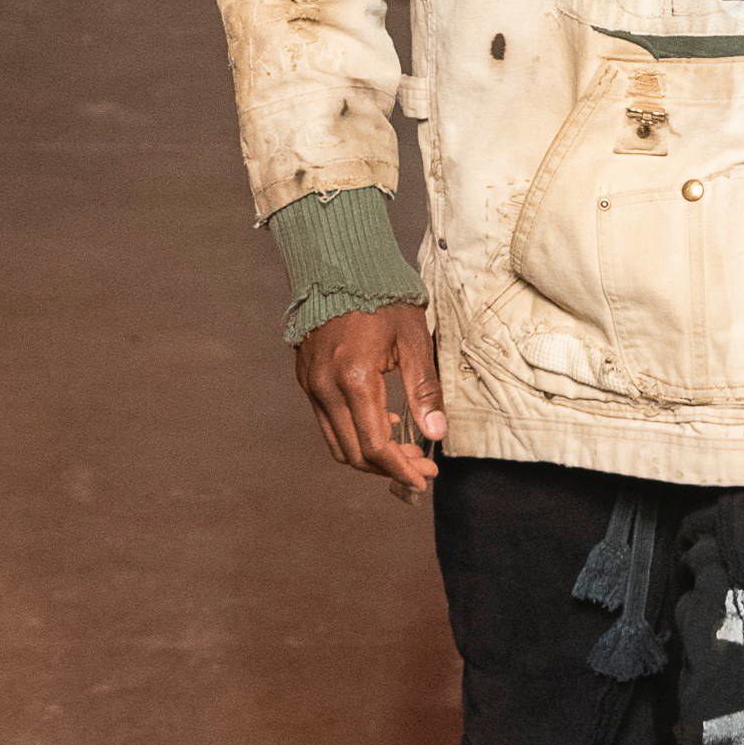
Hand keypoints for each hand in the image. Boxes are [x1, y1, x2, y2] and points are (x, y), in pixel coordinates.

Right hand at [295, 304, 445, 500]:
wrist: (339, 265)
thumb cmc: (382, 297)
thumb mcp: (413, 340)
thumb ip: (424, 390)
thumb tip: (436, 433)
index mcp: (355, 378)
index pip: (375, 445)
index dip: (400, 469)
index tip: (423, 479)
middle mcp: (326, 387)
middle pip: (354, 453)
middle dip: (388, 469)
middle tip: (420, 469)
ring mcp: (312, 384)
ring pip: (337, 443)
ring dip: (370, 456)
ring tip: (404, 453)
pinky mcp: (307, 379)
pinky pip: (328, 422)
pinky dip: (354, 434)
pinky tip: (381, 425)